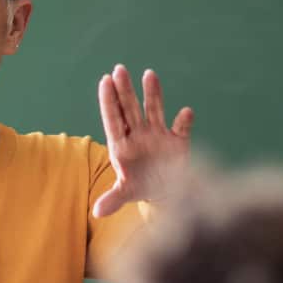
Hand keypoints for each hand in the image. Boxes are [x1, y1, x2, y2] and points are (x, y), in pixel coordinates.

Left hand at [93, 65, 192, 217]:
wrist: (164, 193)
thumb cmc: (140, 188)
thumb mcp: (125, 194)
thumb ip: (112, 200)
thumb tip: (96, 212)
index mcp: (121, 145)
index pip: (113, 119)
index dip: (109, 102)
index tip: (105, 81)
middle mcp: (138, 135)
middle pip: (130, 109)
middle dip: (125, 91)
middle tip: (119, 69)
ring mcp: (158, 135)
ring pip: (154, 110)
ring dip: (152, 94)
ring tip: (149, 74)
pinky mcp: (177, 142)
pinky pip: (181, 129)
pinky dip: (184, 122)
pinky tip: (185, 113)